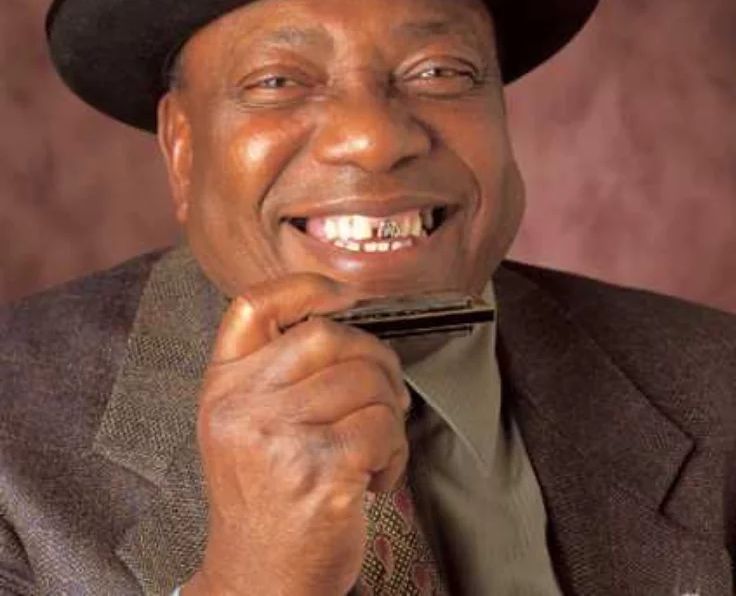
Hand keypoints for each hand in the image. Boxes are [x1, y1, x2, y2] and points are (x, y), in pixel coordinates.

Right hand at [181, 273, 411, 595]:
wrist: (257, 582)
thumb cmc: (264, 498)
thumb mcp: (245, 426)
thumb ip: (278, 373)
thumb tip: (348, 324)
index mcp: (223, 387)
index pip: (252, 307)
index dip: (303, 286)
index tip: (343, 294)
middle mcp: (243, 405)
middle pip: (329, 337)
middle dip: (375, 359)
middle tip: (386, 395)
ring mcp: (278, 436)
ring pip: (367, 381)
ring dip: (390, 413)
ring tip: (375, 448)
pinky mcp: (320, 470)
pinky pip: (384, 428)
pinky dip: (396, 451)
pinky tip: (376, 477)